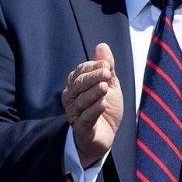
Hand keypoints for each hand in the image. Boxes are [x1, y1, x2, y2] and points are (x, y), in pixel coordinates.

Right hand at [61, 43, 123, 166]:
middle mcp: (71, 98)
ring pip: (81, 101)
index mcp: (76, 85)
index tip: (107, 65)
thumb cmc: (105, 108)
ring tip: (105, 87)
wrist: (106, 136)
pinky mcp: (82, 129)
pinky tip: (102, 103)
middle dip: (92, 77)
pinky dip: (94, 110)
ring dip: (93, 93)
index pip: (80, 72)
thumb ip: (106, 67)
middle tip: (106, 73)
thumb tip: (102, 46)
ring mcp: (75, 114)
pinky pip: (86, 118)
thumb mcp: (109, 84)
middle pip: (78, 85)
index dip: (93, 67)